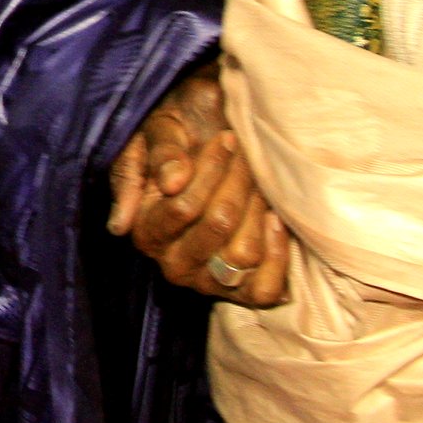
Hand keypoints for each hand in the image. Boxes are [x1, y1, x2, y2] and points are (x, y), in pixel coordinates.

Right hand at [116, 66, 288, 306]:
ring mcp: (208, 282)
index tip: (227, 139)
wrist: (214, 145)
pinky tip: (275, 220)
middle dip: (239, 182)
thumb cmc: (184, 134)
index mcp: (144, 229)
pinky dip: (277, 254)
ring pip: (243, 253)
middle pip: (218, 225)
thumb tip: (170, 184)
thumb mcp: (162, 129)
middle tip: (246, 156)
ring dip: (259, 209)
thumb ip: (160, 153)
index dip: (211, 170)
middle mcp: (172, 263)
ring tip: (259, 184)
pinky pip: (264, 289)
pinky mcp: (242, 293)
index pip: (183, 207)